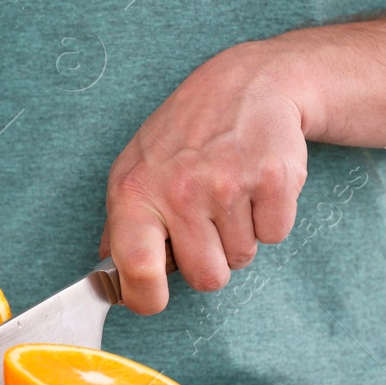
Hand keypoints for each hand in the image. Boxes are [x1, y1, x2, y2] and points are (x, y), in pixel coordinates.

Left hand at [102, 41, 308, 314]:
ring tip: (230, 193)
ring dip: (240, 235)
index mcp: (135, 192)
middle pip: (206, 278)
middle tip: (208, 222)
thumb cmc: (185, 135)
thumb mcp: (137, 169)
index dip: (146, 298)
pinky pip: (275, 236)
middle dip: (212, 261)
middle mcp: (179, 189)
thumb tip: (110, 276)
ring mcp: (227, 184)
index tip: (153, 298)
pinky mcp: (273, 179)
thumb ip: (121, 225)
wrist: (247, 85)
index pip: (135, 269)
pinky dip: (270, 218)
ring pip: (242, 258)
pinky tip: (256, 184)